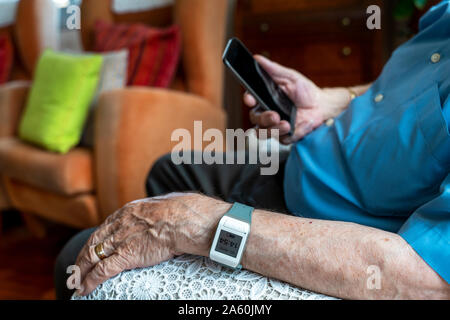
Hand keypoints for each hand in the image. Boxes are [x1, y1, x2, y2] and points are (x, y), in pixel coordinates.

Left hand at [74, 193, 229, 295]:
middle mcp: (120, 224)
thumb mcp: (164, 204)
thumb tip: (166, 211)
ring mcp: (121, 239)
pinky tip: (85, 288)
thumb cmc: (182, 211)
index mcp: (128, 211)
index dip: (97, 240)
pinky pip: (102, 270)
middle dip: (83, 256)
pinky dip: (90, 281)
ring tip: (77, 281)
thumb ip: (158, 211)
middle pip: (94, 241)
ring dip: (82, 271)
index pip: (106, 227)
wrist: (184, 219)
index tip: (94, 247)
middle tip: (77, 267)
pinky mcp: (126, 255)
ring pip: (92, 256)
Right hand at [245, 55, 351, 143]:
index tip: (251, 99)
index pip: (250, 99)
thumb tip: (257, 59)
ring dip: (273, 130)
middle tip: (274, 115)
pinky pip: (282, 139)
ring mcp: (274, 126)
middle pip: (255, 119)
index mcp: (264, 98)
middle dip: (263, 118)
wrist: (322, 105)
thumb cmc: (305, 90)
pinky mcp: (285, 136)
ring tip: (286, 124)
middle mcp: (266, 113)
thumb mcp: (290, 77)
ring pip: (263, 133)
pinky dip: (291, 134)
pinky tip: (299, 126)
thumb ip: (273, 70)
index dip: (248, 99)